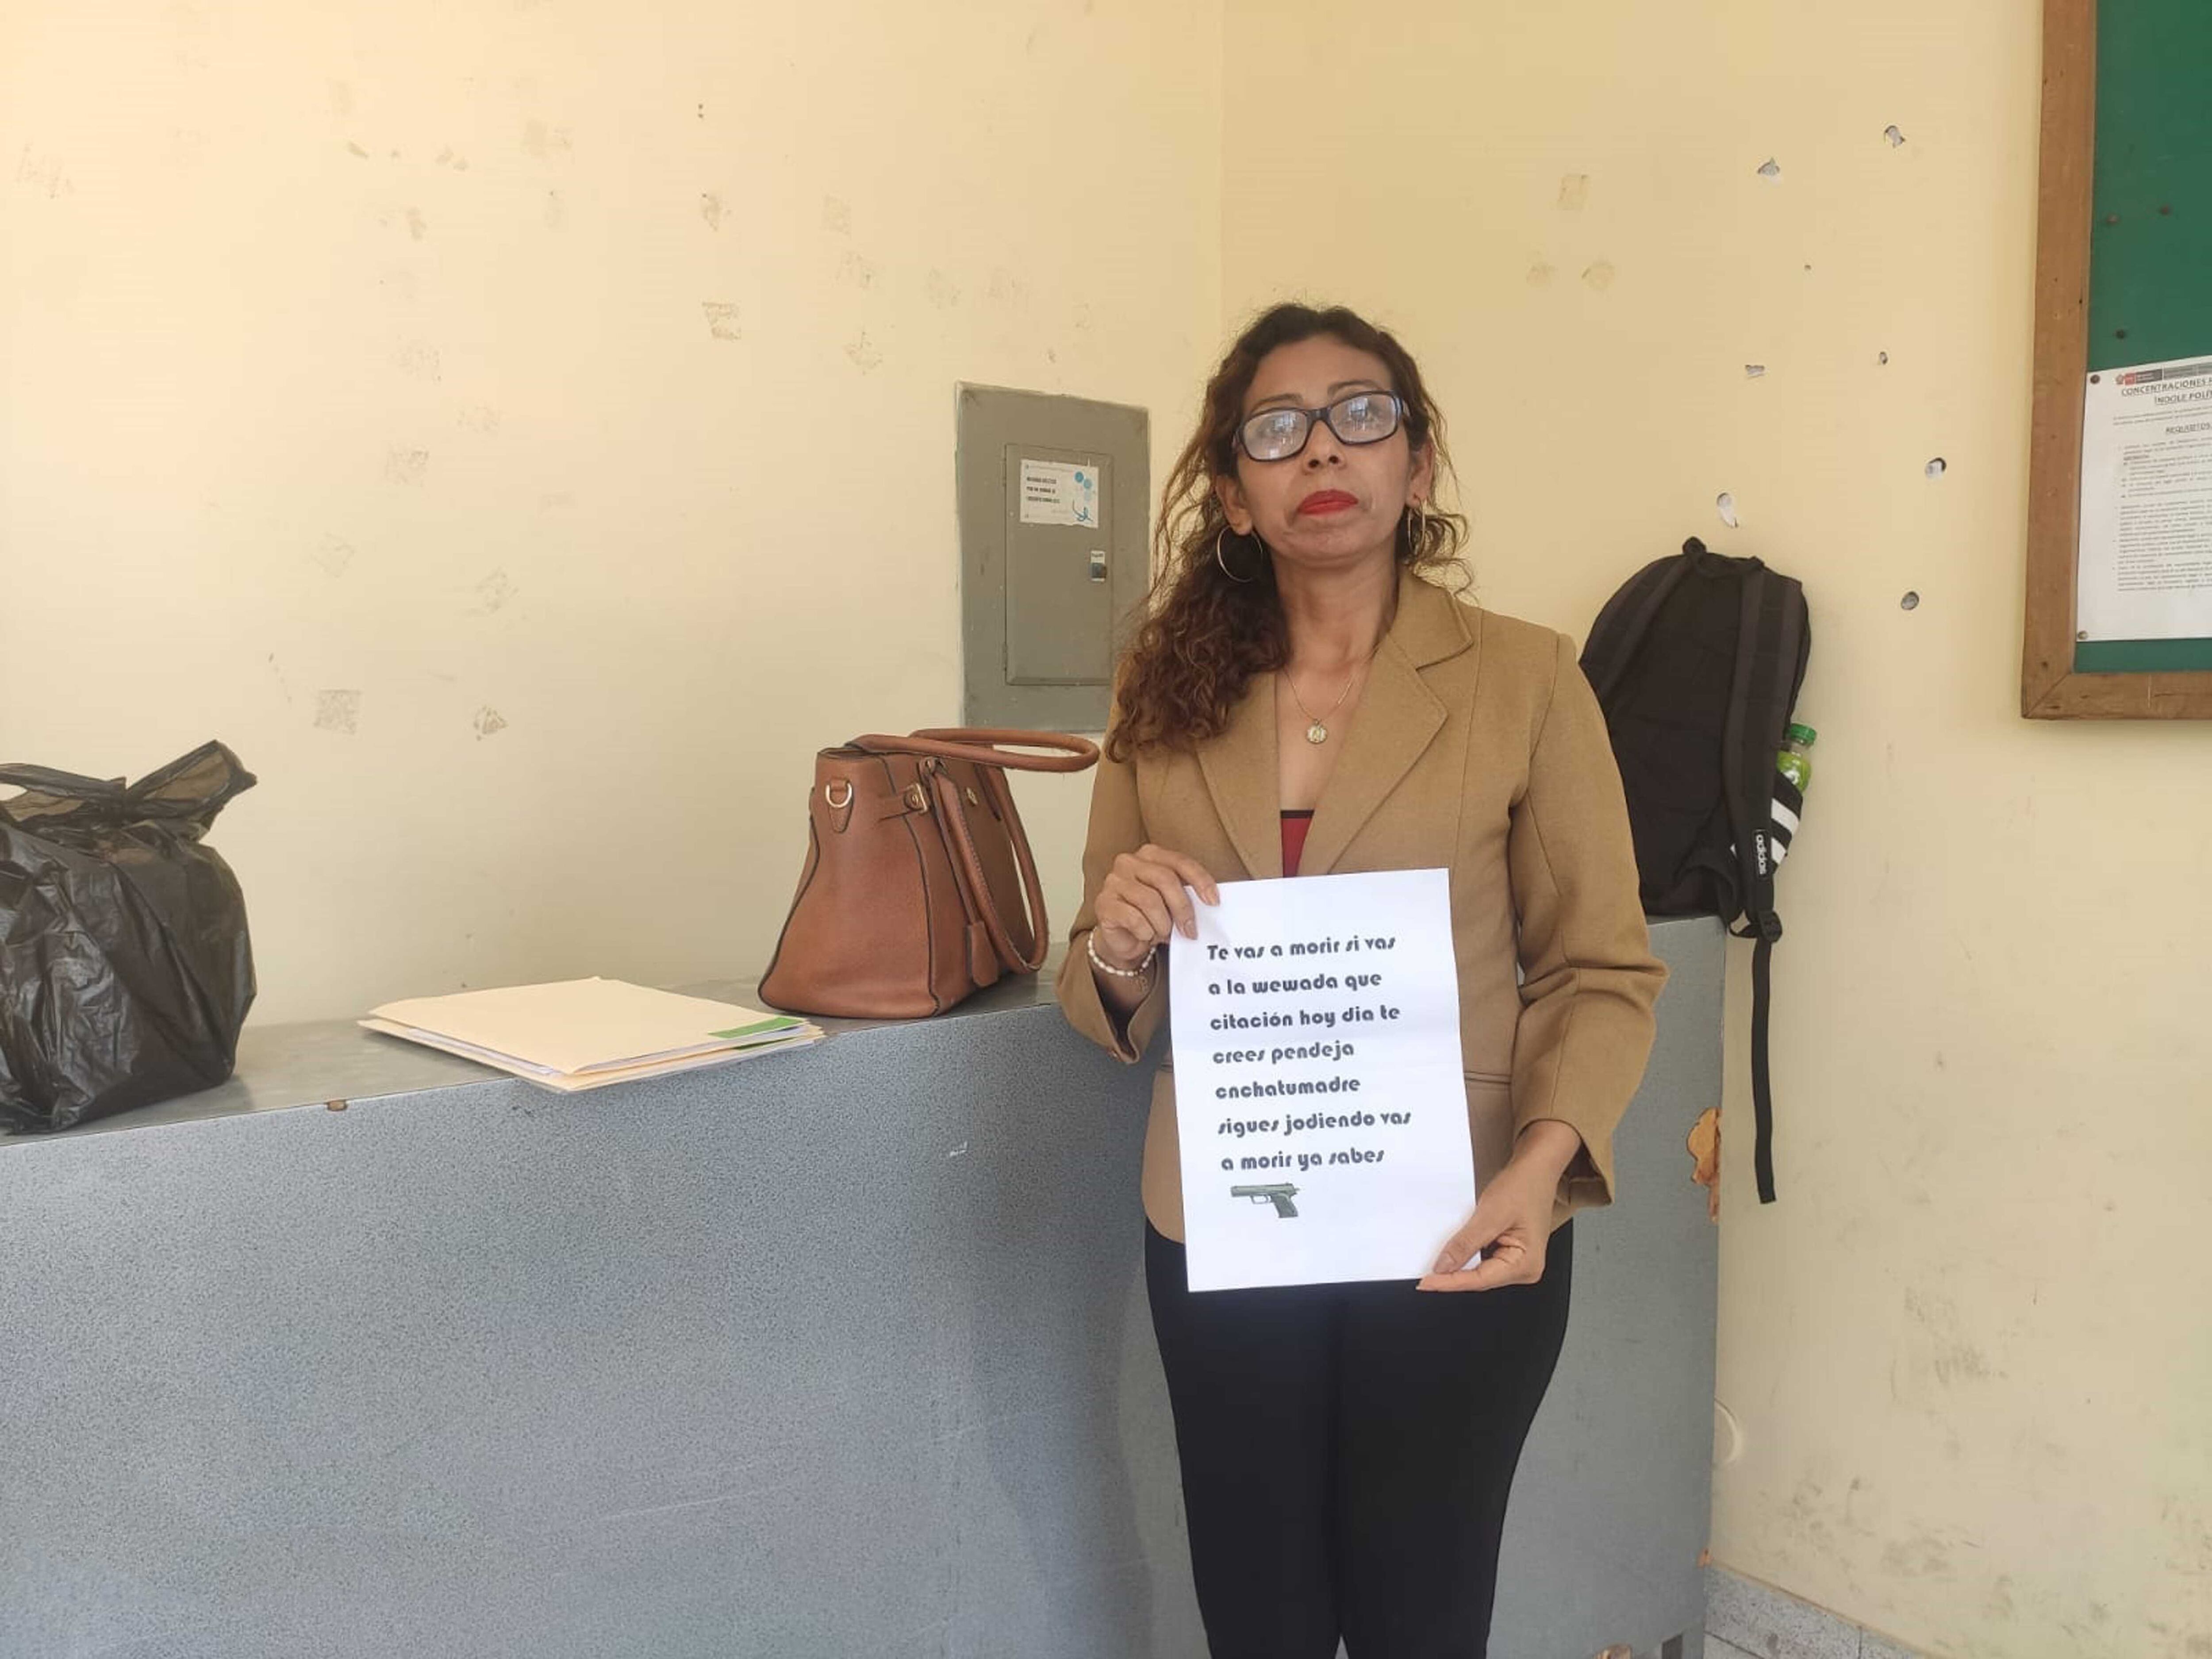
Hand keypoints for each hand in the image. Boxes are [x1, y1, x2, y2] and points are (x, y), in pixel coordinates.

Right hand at [1091, 844, 1218, 970]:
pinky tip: (1146, 935)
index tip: (1213, 902)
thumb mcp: (1171, 901)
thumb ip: (1186, 894)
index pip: (1180, 861)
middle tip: (1190, 931)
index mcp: (1149, 854)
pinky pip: (1133, 918)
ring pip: (1150, 901)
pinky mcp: (1103, 903)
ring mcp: (1113, 881)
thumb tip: (1210, 903)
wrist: (1123, 938)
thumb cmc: (1149, 915)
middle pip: (1165, 880)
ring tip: (1163, 933)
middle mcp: (1128, 862)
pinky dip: (1146, 932)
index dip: (1200, 880)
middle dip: (1183, 908)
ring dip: (1162, 924)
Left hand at [1416, 1121, 1581, 1291]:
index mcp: (1526, 1264)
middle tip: (1425, 1274)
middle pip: (1480, 1279)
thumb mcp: (1490, 1215)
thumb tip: (1444, 1266)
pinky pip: (1483, 1261)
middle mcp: (1525, 1268)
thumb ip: (1466, 1244)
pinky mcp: (1510, 1253)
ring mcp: (1518, 1262)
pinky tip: (1455, 1251)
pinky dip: (1467, 1256)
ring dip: (1459, 1266)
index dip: (1450, 1282)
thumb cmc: (1524, 1186)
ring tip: (1438, 1260)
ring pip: (1480, 1271)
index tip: (1427, 1283)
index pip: (1480, 1280)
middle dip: (1453, 1276)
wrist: (1535, 1169)